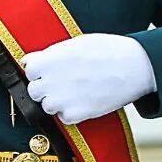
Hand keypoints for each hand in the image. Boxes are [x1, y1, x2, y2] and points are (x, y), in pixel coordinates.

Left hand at [22, 33, 157, 124]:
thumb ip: (51, 54)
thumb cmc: (109, 51)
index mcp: (49, 60)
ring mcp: (62, 99)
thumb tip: (31, 60)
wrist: (133, 66)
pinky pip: (63, 118)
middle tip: (62, 84)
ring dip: (57, 102)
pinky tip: (83, 101)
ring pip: (47, 106)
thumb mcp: (75, 43)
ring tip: (75, 93)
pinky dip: (71, 113)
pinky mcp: (76, 113)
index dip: (40, 71)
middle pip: (34, 91)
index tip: (49, 72)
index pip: (28, 70)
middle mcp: (51, 80)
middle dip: (45, 88)